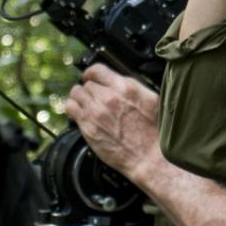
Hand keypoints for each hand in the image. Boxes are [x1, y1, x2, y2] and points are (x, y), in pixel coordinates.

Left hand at [64, 63, 161, 181]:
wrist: (149, 156)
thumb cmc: (154, 131)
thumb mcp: (150, 99)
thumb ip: (131, 87)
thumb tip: (118, 81)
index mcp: (124, 87)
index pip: (97, 69)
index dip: (92, 73)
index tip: (92, 77)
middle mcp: (108, 97)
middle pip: (87, 83)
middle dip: (90, 89)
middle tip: (94, 96)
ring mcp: (96, 112)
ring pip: (76, 93)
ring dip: (80, 97)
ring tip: (85, 103)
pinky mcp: (88, 127)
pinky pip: (70, 108)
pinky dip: (72, 108)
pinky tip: (79, 112)